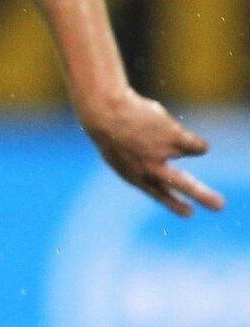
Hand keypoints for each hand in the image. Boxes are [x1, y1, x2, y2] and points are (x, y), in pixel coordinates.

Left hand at [77, 86, 224, 215]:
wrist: (106, 112)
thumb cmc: (112, 135)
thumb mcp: (122, 159)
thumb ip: (144, 172)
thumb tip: (168, 181)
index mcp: (137, 177)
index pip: (160, 195)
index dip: (175, 204)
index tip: (189, 214)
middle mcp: (151, 168)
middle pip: (184, 185)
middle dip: (203, 196)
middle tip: (220, 206)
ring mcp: (163, 152)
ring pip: (193, 153)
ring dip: (184, 144)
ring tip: (158, 133)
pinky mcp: (174, 137)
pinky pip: (199, 146)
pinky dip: (195, 142)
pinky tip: (175, 132)